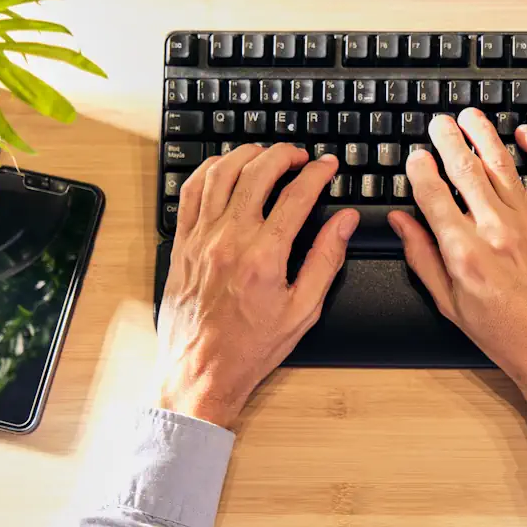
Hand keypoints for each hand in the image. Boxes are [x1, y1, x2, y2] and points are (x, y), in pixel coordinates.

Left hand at [156, 144, 358, 427]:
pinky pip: (190, 192)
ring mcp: (201, 239)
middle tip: (300, 157)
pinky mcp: (182, 243)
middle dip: (284, 155)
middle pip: (258, 173)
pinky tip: (225, 168)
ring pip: (221, 174)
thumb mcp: (303, 309)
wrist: (201, 371)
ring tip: (266, 155)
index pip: (297, 196)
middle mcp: (229, 240)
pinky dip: (209, 171)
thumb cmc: (251, 347)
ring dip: (247, 155)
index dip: (318, 174)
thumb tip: (344, 222)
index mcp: (264, 256)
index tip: (329, 166)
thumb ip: (326, 259)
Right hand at [388, 109, 526, 422]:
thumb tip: (402, 222)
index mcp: (464, 253)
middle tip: (438, 123)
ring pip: (503, 163)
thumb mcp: (450, 304)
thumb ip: (422, 257)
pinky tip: (526, 134)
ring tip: (470, 116)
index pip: (432, 194)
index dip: (420, 169)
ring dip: (484, 133)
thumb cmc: (507, 335)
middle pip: (465, 169)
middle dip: (447, 139)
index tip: (415, 156)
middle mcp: (496, 230)